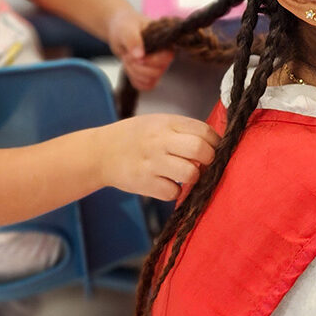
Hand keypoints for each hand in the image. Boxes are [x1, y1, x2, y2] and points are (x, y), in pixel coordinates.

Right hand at [98, 114, 220, 199]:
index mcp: (166, 123)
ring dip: (193, 177)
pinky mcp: (144, 183)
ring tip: (184, 174)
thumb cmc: (135, 137)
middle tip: (203, 163)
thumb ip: (183, 130)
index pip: (204, 131)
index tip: (214, 149)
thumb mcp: (158, 122)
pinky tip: (166, 183)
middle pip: (201, 151)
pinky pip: (173, 193)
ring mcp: (152, 163)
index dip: (215, 143)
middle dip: (209, 160)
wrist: (100, 152)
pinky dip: (174, 191)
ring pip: (190, 174)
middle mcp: (159, 141)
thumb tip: (215, 144)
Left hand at [107, 9, 174, 90]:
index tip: (136, 56)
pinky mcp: (149, 74)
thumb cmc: (126, 25)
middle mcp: (164, 56)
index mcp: (164, 42)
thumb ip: (133, 39)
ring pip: (150, 81)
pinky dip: (135, 80)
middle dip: (137, 67)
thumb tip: (139, 55)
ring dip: (134, 73)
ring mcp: (157, 66)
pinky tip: (130, 68)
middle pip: (157, 72)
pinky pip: (146, 86)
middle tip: (127, 56)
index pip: (167, 57)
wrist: (119, 31)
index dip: (151, 61)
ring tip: (127, 59)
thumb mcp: (126, 29)